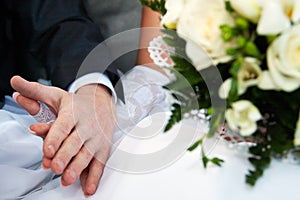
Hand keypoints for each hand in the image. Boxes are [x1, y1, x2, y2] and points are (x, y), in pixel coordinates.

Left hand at [11, 76, 115, 195]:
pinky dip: (94, 177)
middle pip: (75, 142)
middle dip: (65, 155)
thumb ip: (35, 91)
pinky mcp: (102, 148)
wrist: (103, 103)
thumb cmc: (77, 103)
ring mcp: (95, 138)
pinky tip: (88, 188)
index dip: (55, 137)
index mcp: (73, 112)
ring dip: (78, 168)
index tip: (47, 150)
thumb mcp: (56, 95)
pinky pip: (99, 163)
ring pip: (87, 154)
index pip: (63, 125)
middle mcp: (86, 126)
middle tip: (55, 167)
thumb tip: (14, 83)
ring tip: (68, 178)